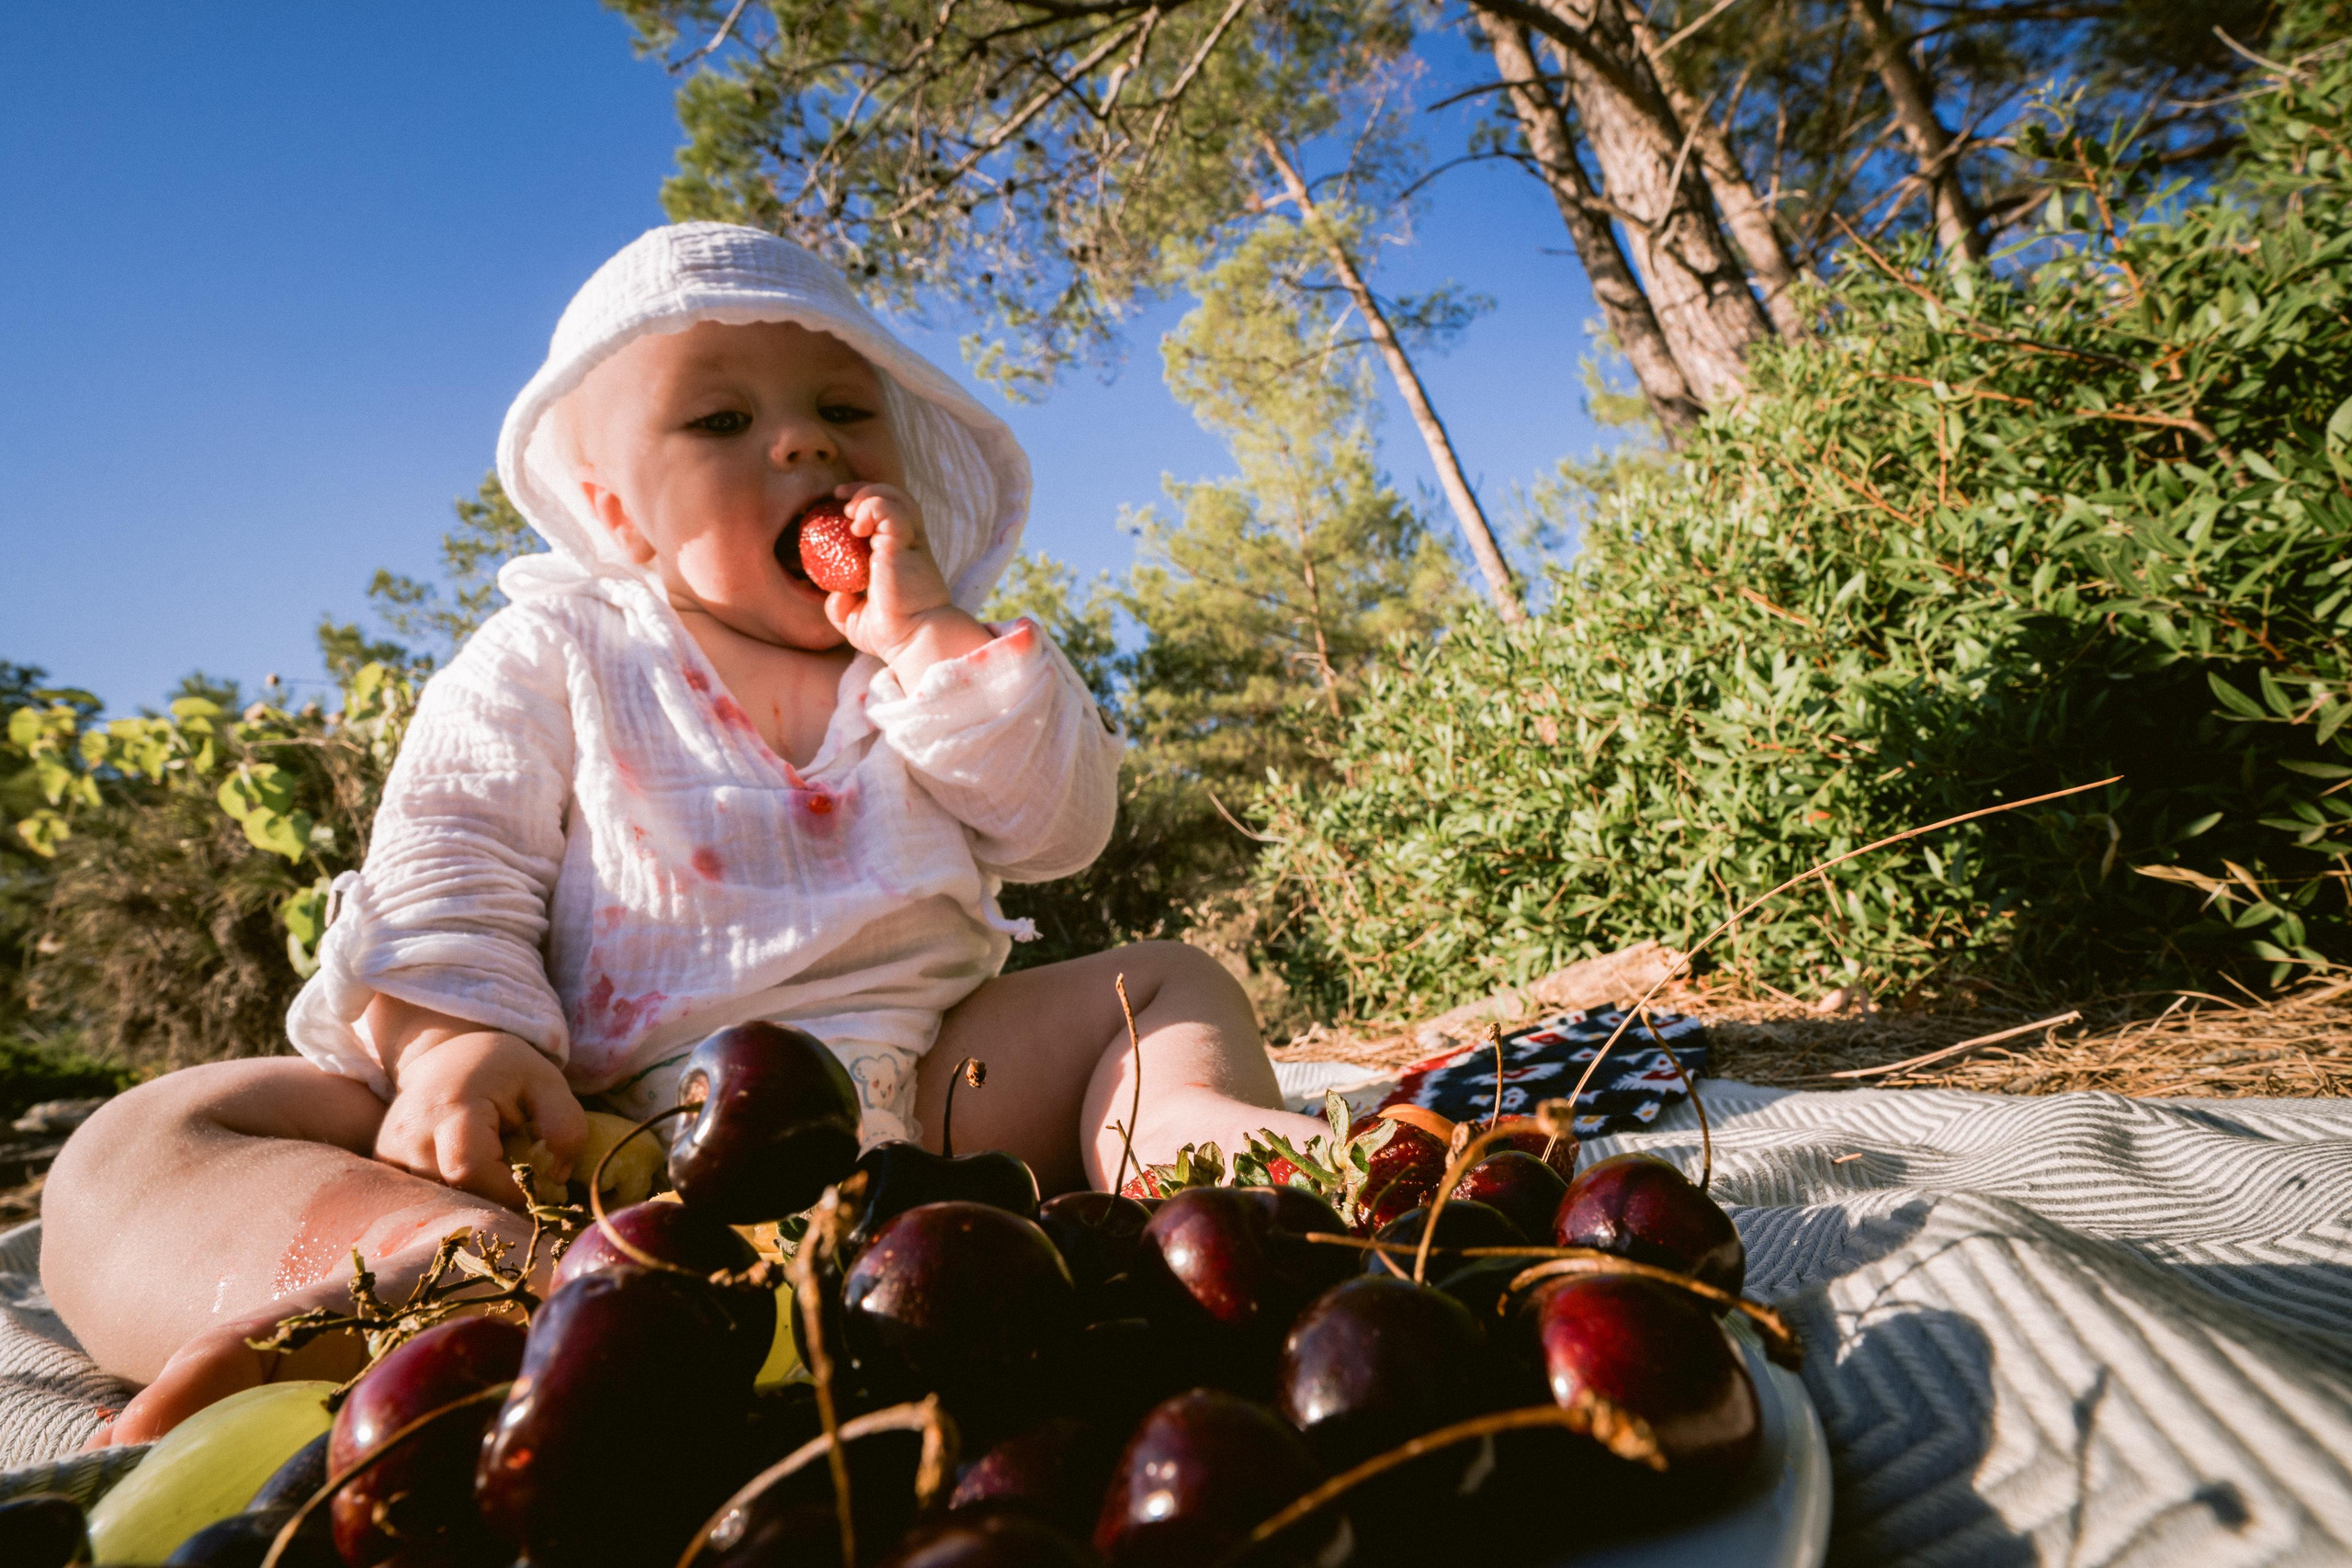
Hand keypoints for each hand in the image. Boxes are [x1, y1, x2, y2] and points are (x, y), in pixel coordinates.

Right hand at [375, 1031, 587, 1206]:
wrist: (446, 1055)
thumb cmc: (502, 1071)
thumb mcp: (547, 1083)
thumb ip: (565, 1126)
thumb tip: (555, 1179)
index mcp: (451, 1108)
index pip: (471, 1170)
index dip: (508, 1191)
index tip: (534, 1185)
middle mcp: (408, 1135)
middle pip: (452, 1196)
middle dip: (493, 1203)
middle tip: (517, 1186)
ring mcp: (388, 1154)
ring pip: (435, 1206)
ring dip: (471, 1203)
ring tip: (491, 1176)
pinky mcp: (383, 1168)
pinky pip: (420, 1203)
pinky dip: (450, 1201)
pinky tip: (468, 1181)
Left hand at [824, 481, 991, 680]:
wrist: (915, 639)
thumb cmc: (894, 633)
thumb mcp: (858, 621)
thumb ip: (843, 607)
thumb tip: (835, 596)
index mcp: (899, 556)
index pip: (887, 515)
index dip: (864, 504)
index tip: (840, 509)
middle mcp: (908, 544)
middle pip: (894, 497)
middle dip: (865, 489)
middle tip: (840, 496)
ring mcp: (910, 541)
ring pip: (895, 496)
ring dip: (868, 494)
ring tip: (849, 510)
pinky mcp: (906, 542)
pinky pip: (889, 509)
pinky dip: (870, 507)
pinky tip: (856, 526)